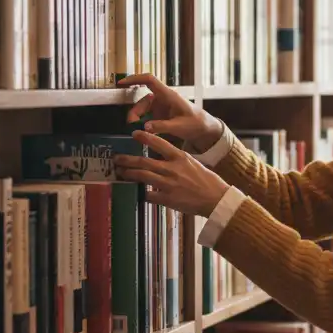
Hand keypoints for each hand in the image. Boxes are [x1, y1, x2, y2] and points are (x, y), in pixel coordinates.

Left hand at [115, 131, 229, 217]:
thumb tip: (161, 158)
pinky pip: (149, 195)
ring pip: (142, 177)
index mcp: (180, 158)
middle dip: (127, 160)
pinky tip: (136, 192)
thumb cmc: (206, 181)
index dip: (145, 138)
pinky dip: (142, 194)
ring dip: (129, 174)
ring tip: (121, 173)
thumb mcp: (192, 163)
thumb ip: (176, 160)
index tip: (134, 134)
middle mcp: (172, 169)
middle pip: (144, 162)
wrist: (215, 198)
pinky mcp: (168, 199)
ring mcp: (169, 184)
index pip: (159, 143)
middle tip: (117, 158)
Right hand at [118, 72, 223, 153]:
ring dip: (138, 119)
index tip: (121, 83)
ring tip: (138, 131)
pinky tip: (143, 132)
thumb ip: (163, 127)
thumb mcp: (180, 126)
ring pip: (143, 109)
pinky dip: (142, 123)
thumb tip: (145, 127)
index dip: (134, 79)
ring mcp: (161, 106)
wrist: (205, 129)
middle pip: (142, 100)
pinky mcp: (160, 115)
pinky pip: (147, 116)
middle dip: (134, 112)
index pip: (150, 80)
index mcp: (168, 95)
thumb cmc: (196, 123)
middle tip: (132, 125)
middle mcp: (163, 98)